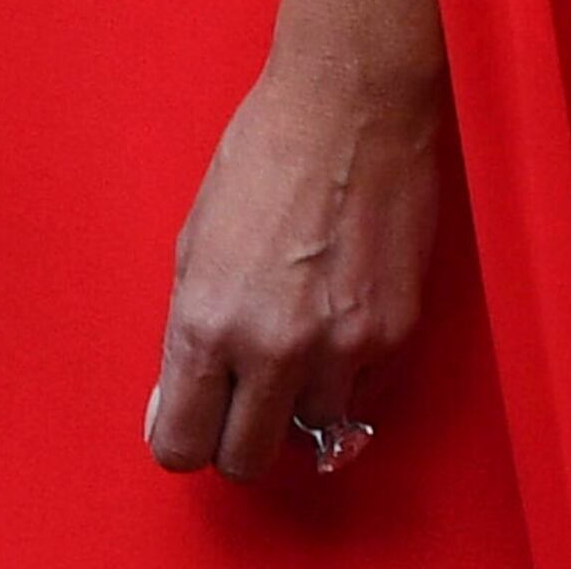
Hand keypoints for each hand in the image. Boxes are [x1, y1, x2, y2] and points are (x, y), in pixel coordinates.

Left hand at [148, 46, 441, 480]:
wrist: (350, 110)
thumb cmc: (263, 155)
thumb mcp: (194, 238)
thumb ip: (188, 328)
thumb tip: (177, 401)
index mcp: (207, 318)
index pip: (182, 442)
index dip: (180, 439)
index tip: (187, 425)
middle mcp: (272, 348)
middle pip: (245, 461)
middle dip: (235, 439)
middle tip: (236, 402)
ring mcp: (340, 350)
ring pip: (311, 438)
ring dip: (296, 408)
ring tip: (292, 346)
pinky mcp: (393, 340)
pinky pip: (362, 400)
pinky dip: (345, 381)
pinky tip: (334, 323)